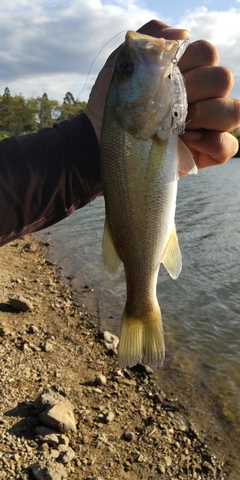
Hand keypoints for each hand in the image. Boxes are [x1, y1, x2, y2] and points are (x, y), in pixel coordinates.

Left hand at [85, 20, 239, 167]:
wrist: (105, 147)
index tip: (165, 76)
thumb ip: (146, 41)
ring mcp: (206, 126)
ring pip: (234, 110)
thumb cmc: (113, 110)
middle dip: (196, 88)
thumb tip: (181, 34)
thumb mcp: (119, 69)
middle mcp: (200, 97)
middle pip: (223, 78)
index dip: (191, 61)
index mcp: (184, 74)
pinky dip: (213, 143)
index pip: (207, 53)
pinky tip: (187, 143)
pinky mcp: (207, 153)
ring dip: (207, 114)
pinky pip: (230, 145)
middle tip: (168, 104)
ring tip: (178, 126)